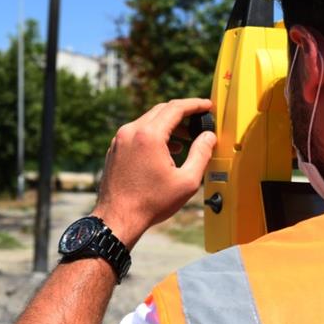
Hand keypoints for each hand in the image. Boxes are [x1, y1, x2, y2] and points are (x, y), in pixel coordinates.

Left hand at [93, 98, 215, 248]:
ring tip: (186, 139)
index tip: (207, 106)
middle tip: (199, 121)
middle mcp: (131, 131)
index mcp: (149, 135)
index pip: (176, 108)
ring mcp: (120, 139)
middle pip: (161, 110)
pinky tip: (166, 150)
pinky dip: (154, 134)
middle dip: (183, 113)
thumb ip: (201, 154)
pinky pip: (137, 132)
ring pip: (148, 121)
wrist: (117, 219)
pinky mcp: (115, 149)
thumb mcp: (186, 181)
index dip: (195, 104)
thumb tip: (209, 136)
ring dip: (168, 125)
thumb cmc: (151, 203)